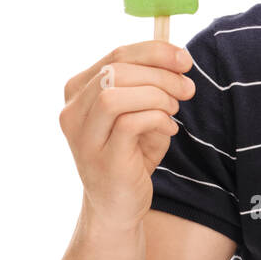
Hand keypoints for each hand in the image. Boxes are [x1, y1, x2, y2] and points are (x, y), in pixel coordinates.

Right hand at [58, 40, 196, 229]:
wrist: (118, 207)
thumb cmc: (132, 156)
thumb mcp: (141, 113)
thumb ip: (151, 85)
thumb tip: (179, 60)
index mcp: (79, 92)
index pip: (117, 56)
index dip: (155, 52)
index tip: (185, 60)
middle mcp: (73, 112)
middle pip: (116, 70)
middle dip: (160, 74)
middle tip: (187, 89)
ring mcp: (83, 137)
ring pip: (115, 94)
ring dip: (156, 96)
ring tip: (173, 110)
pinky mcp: (101, 159)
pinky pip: (130, 123)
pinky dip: (156, 119)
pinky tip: (168, 130)